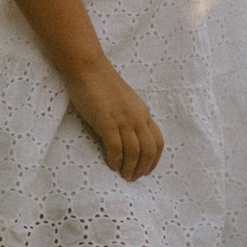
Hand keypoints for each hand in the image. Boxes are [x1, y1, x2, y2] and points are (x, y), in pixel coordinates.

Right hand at [70, 62, 163, 180]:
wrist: (88, 68)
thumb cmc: (102, 83)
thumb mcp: (125, 101)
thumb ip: (131, 117)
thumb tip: (129, 139)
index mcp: (143, 112)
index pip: (157, 141)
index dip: (154, 159)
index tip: (146, 170)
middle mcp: (137, 116)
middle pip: (149, 149)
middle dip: (143, 167)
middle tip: (133, 178)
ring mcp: (123, 119)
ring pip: (134, 151)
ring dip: (130, 167)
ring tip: (124, 176)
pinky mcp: (107, 121)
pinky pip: (116, 147)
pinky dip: (115, 160)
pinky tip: (111, 165)